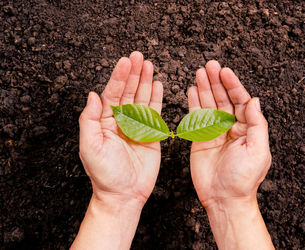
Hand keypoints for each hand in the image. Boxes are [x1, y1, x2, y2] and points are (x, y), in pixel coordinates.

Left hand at [79, 51, 162, 206]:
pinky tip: (157, 85)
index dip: (119, 76)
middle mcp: (121, 121)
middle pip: (128, 92)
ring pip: (142, 99)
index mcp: (105, 121)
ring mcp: (137, 126)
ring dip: (145, 81)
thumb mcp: (90, 146)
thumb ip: (89, 119)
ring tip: (149, 65)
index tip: (126, 61)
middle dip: (133, 73)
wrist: (124, 194)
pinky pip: (155, 113)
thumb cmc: (104, 174)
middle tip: (139, 56)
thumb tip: (92, 95)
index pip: (112, 93)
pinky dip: (157, 98)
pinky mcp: (151, 135)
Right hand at [188, 60, 271, 207]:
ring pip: (209, 105)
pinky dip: (194, 104)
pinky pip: (196, 118)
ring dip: (204, 88)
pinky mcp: (200, 139)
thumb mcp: (258, 150)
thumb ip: (257, 124)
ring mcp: (214, 132)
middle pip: (223, 99)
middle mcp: (231, 128)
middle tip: (209, 65)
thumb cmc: (243, 178)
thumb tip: (255, 100)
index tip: (224, 71)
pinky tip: (192, 91)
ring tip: (199, 73)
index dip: (233, 85)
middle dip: (216, 81)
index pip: (241, 100)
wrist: (224, 198)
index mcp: (247, 129)